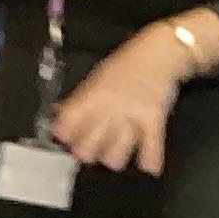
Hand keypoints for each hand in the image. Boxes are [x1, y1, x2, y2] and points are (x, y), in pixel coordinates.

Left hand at [49, 30, 183, 176]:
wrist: (159, 53)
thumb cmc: (128, 64)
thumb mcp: (97, 77)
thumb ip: (79, 99)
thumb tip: (58, 113)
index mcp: (92, 96)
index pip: (67, 124)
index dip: (64, 135)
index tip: (66, 137)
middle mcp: (109, 110)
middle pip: (88, 149)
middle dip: (87, 152)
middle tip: (92, 148)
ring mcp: (131, 118)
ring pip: (114, 157)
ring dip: (115, 157)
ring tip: (118, 150)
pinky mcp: (153, 122)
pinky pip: (151, 150)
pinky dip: (150, 161)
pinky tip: (148, 164)